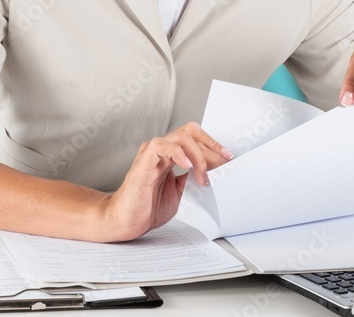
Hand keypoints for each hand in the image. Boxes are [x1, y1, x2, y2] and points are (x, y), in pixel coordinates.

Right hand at [101, 122, 232, 240]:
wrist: (125, 221)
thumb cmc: (147, 208)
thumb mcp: (179, 193)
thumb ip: (191, 179)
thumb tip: (212, 172)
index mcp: (170, 156)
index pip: (195, 138)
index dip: (213, 145)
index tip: (228, 158)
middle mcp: (161, 150)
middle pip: (191, 132)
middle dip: (211, 147)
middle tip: (223, 164)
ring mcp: (152, 153)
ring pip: (181, 137)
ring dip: (199, 155)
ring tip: (203, 176)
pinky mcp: (143, 161)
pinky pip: (162, 146)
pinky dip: (179, 153)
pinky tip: (187, 167)